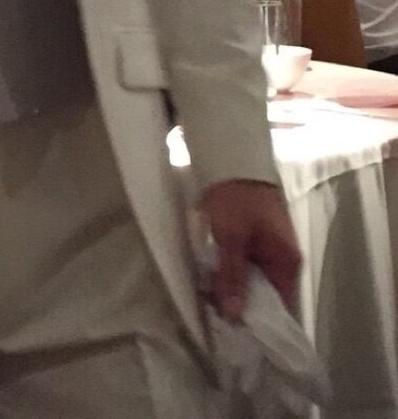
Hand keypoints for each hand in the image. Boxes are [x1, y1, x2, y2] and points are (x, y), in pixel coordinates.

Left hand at [199, 180, 300, 320]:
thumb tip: (235, 318)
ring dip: (229, 286)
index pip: (280, 309)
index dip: (257, 323)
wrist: (232, 159)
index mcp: (286, 264)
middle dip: (237, 303)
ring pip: (251, 281)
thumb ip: (233, 277)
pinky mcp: (254, 241)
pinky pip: (244, 266)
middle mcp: (282, 261)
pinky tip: (208, 274)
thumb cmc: (235, 197)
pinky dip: (229, 271)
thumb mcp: (230, 239)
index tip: (232, 332)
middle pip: (263, 297)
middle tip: (208, 308)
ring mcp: (269, 251)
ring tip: (204, 292)